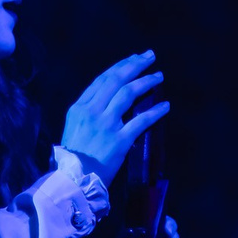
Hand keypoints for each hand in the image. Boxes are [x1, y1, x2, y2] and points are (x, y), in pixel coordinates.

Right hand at [60, 50, 169, 184]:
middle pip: (116, 80)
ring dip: (146, 82)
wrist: (73, 180)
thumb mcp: (73, 128)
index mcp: (79, 108)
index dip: (120, 67)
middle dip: (135, 65)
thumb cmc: (73, 157)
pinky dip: (155, 112)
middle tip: (150, 56)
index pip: (102, 80)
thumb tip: (107, 100)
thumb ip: (88, 113)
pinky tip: (165, 106)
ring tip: (159, 76)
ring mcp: (106, 125)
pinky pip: (141, 121)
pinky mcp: (119, 140)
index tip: (133, 59)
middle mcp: (92, 112)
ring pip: (128, 94)